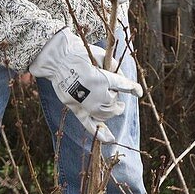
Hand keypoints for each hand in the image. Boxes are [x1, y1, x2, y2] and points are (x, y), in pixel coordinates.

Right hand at [29, 29, 141, 143]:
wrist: (56, 59)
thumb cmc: (79, 53)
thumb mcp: (101, 55)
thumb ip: (114, 68)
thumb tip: (121, 81)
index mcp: (101, 78)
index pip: (123, 87)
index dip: (133, 89)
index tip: (138, 92)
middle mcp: (94, 94)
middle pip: (113, 104)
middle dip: (117, 100)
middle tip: (117, 96)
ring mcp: (84, 103)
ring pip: (104, 115)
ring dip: (111, 112)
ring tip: (117, 108)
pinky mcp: (75, 108)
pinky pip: (88, 125)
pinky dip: (100, 133)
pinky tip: (110, 139)